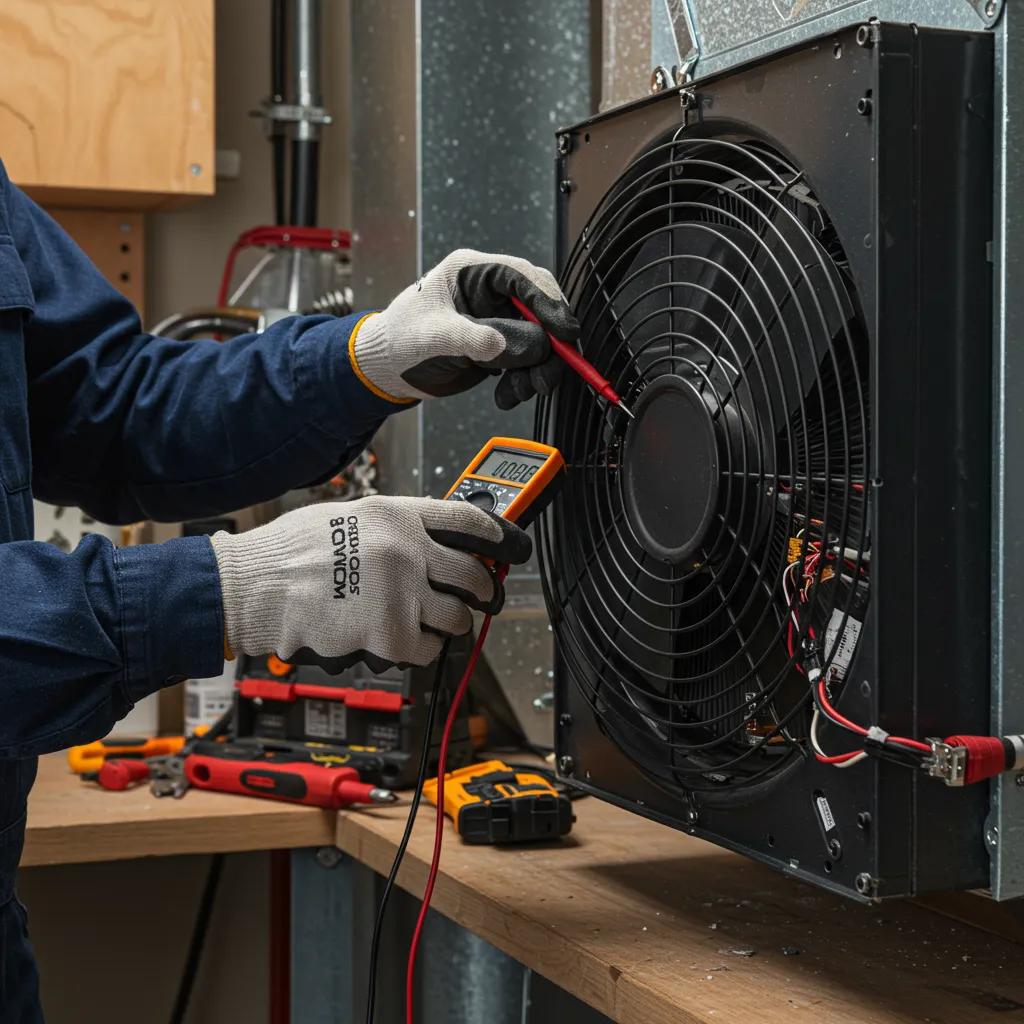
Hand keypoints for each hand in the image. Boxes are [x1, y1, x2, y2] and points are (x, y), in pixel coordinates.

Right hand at [211, 496, 530, 672]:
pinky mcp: (390, 634)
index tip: (509, 546)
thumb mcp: (345, 517)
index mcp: (396, 515)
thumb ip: (390, 528)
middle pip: (474, 575)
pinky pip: (429, 650)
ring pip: (458, 618)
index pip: (469, 521)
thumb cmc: (286, 552)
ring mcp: (402, 592)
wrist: (252, 587)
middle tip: (478, 599)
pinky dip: (421, 652)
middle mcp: (407, 550)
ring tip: (430, 624)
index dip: (498, 535)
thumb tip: (427, 543)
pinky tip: (401, 642)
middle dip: (482, 591)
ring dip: (450, 626)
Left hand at [348, 249, 578, 407]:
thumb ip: (479, 338)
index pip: (524, 277)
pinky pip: (527, 362)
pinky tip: (506, 395)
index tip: (566, 333)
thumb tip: (528, 344)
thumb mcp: (436, 337)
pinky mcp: (499, 345)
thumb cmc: (400, 340)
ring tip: (517, 392)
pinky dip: (523, 381)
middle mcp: (490, 292)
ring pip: (538, 341)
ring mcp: (497, 319)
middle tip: (546, 375)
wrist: (386, 369)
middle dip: (548, 345)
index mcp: (472, 271)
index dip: (549, 303)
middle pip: (540, 310)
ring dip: (536, 370)